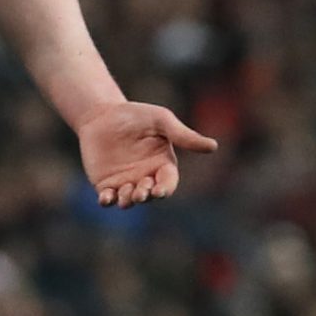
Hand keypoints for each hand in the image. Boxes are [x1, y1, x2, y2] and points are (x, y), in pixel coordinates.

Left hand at [76, 100, 220, 208]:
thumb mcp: (161, 121)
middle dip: (146, 196)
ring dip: (129, 201)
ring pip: (130, 200)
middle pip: (150, 195)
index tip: (158, 190)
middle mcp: (146, 176)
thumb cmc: (136, 115)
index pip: (168, 182)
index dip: (165, 189)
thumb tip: (213, 147)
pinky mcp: (106, 184)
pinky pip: (108, 199)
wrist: (102, 114)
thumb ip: (183, 135)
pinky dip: (108, 201)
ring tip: (125, 195)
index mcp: (163, 164)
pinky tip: (106, 198)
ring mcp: (125, 182)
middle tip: (140, 191)